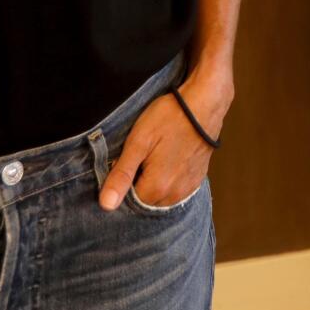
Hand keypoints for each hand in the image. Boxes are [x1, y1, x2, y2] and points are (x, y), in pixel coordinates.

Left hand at [98, 71, 229, 210]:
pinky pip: (177, 189)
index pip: (128, 200)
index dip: (124, 180)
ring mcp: (189, 188)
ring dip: (155, 182)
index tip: (127, 159)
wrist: (204, 104)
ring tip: (155, 154)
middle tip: (142, 153)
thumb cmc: (169, 118)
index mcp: (157, 189)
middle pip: (146, 200)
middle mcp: (174, 196)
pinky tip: (168, 157)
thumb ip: (121, 175)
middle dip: (139, 182)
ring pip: (161, 196)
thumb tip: (105, 205)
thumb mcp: (138, 141)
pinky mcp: (198, 179)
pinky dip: (169, 179)